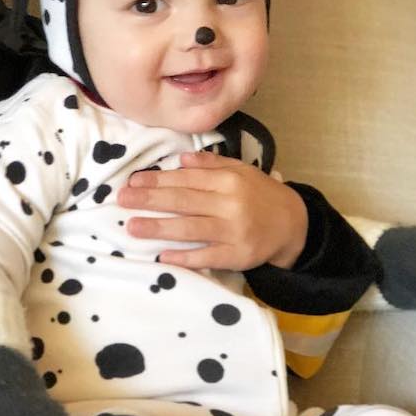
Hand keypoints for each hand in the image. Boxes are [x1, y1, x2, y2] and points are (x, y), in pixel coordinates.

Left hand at [117, 151, 307, 270]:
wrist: (294, 225)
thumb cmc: (260, 195)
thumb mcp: (240, 170)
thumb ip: (210, 164)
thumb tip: (179, 159)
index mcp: (228, 180)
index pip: (186, 179)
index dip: (157, 180)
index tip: (133, 181)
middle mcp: (230, 204)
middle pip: (183, 201)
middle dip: (149, 200)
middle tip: (122, 199)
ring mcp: (233, 232)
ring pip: (190, 228)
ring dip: (158, 227)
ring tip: (132, 227)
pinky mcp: (238, 256)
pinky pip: (207, 256)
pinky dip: (185, 256)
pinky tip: (164, 256)